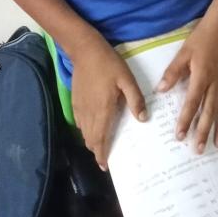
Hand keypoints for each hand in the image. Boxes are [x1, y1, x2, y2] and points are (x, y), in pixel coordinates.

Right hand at [71, 36, 146, 170]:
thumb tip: (143, 118)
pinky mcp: (75, 100)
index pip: (101, 139)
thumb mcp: (127, 79)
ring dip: (91, 141)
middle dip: (97, 151)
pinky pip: (79, 122)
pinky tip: (91, 127)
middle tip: (104, 158)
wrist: (85, 50)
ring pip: (84, 132)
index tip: (105, 166)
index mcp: (103, 110)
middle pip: (90, 139)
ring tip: (100, 145)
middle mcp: (89, 113)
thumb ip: (135, 99)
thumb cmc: (109, 64)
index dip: (102, 154)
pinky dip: (85, 130)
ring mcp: (80, 107)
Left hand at [157, 16, 217, 152]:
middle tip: (199, 149)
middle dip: (204, 131)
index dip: (186, 120)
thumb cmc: (201, 38)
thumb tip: (160, 90)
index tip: (180, 136)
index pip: (192, 103)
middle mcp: (217, 83)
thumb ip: (173, 73)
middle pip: (210, 111)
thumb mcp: (183, 53)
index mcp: (202, 77)